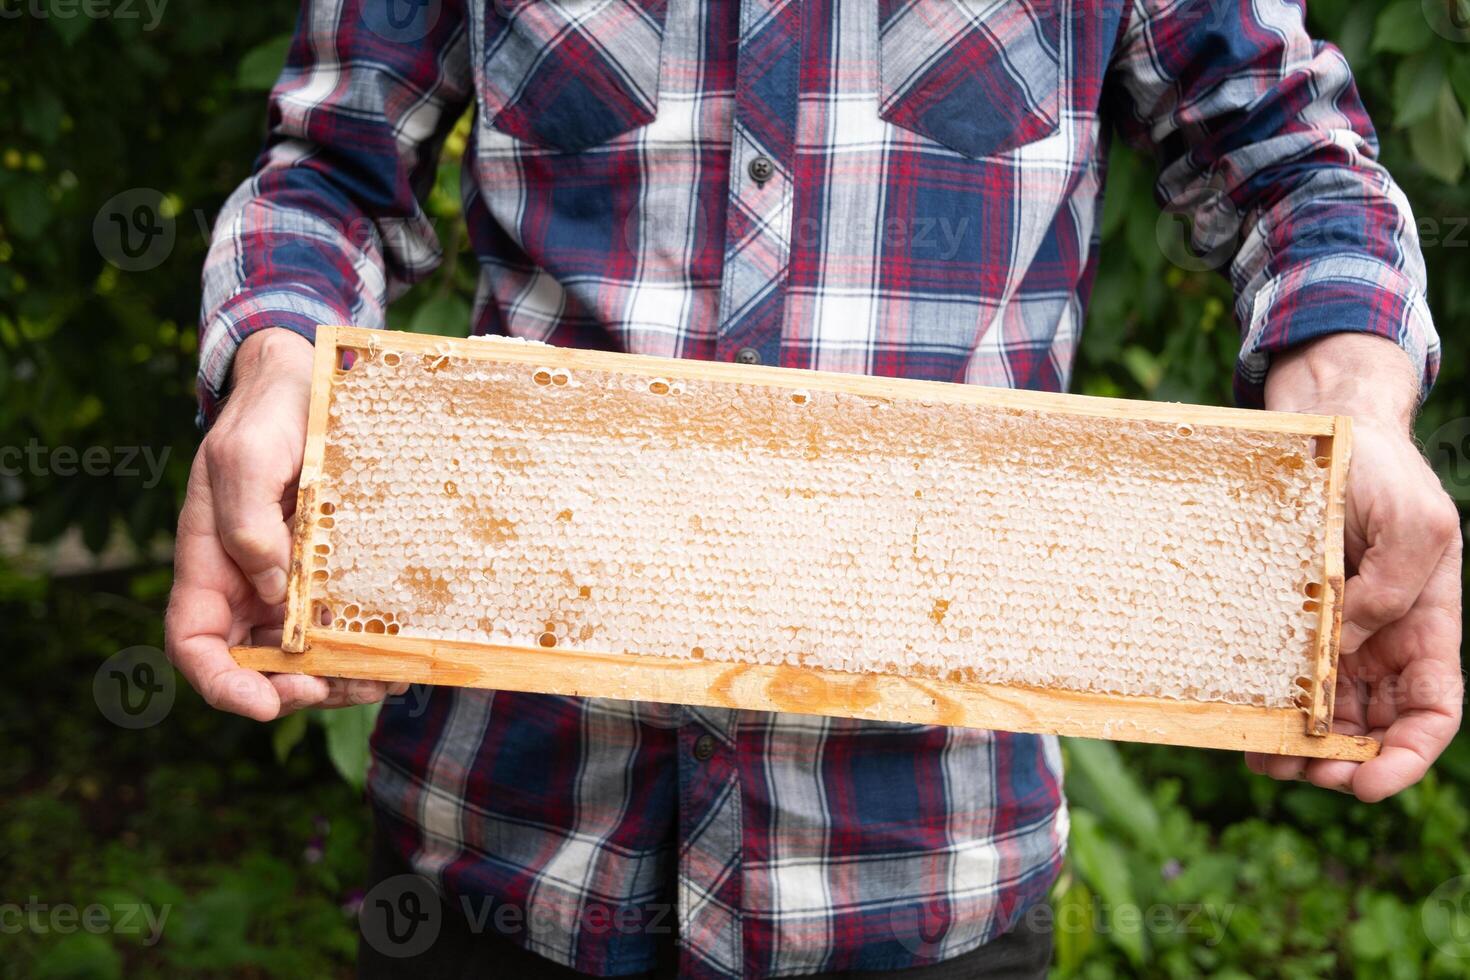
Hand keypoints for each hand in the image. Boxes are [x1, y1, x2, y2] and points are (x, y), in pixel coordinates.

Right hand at [164, 329, 404, 720]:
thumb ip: (247, 522)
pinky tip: (398, 654)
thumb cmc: (267, 415)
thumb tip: (268, 587)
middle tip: (342, 687)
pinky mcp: (331, 573)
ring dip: (339, 679)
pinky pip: (341, 626)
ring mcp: (288, 583)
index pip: (194, 645)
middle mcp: (245, 584)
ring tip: (382, 680)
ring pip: (303, 656)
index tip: (264, 703)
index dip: (221, 685)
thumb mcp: (246, 456)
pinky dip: (364, 649)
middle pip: (255, 666)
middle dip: (294, 690)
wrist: (307, 385)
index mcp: (208, 564)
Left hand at [1248, 334, 1462, 800]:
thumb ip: (1393, 588)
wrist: (1332, 429)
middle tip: (1303, 773)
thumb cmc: (1383, 470)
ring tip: (1265, 760)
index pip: (1432, 712)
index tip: (1367, 782)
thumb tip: (1347, 645)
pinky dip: (1273, 708)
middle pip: (1374, 727)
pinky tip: (1248, 723)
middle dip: (1345, 763)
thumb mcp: (1413, 523)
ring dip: (1303, 748)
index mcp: (1426, 626)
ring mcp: (1337, 635)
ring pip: (1328, 714)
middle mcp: (1383, 642)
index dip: (1407, 756)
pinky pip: (1286, 677)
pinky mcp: (1293, 621)